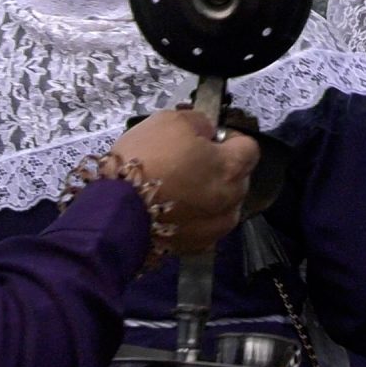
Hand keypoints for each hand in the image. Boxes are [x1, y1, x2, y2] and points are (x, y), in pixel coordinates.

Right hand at [111, 109, 258, 257]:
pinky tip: (172, 210)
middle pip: (238, 178)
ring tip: (179, 189)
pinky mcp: (196, 246)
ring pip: (223, 205)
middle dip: (220, 168)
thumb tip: (209, 130)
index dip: (229, 139)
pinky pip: (204, 225)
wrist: (116, 210)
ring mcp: (215, 227)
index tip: (208, 139)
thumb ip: (200, 122)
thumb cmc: (146, 160)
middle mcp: (232, 200)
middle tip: (189, 162)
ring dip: (209, 195)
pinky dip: (194, 217)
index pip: (249, 148)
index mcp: (231, 168)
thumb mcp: (171, 120)